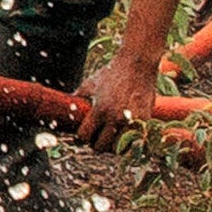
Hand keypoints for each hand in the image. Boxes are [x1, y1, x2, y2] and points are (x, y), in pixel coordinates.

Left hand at [64, 0, 179, 144]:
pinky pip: (134, 141)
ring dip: (112, 145)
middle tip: (97, 139)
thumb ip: (78, 96)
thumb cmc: (112, 72)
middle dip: (96, 144)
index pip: (84, 136)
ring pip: (118, 147)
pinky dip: (129, 142)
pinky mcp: (145, 120)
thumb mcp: (91, 83)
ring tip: (111, 139)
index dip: (81, 138)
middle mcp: (114, 118)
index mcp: (99, 110)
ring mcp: (131, 121)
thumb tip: (67, 103)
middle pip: (100, 146)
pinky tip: (125, 136)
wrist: (138, 64)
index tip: (83, 136)